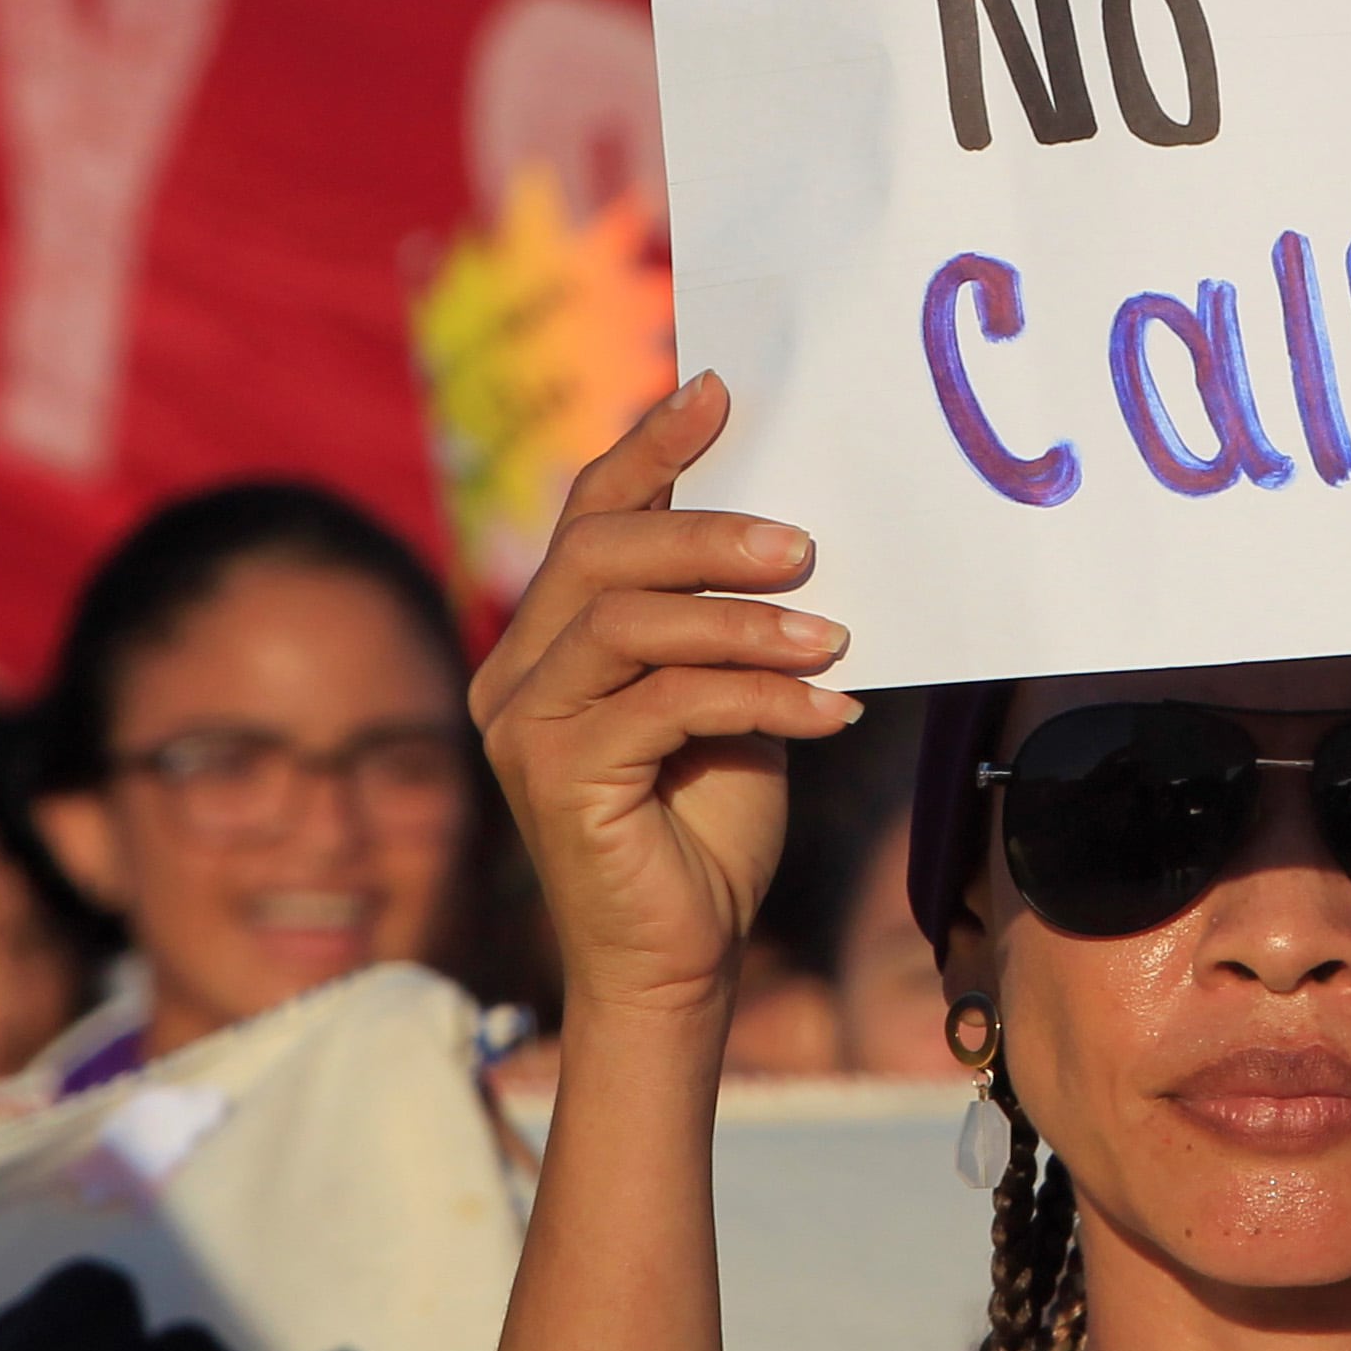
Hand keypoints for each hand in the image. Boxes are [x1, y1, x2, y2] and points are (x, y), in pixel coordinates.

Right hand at [473, 373, 856, 1019]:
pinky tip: (830, 711)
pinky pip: (661, 704)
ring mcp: (523, 724)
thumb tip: (793, 524)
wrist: (682, 960)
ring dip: (743, 621)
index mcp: (551, 637)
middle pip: (600, 551)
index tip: (721, 390)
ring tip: (833, 638)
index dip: (651, 444)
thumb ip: (727, 618)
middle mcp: (517, 671)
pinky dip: (756, 697)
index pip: (592, 512)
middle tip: (807, 545)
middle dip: (709, 532)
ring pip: (628, 621)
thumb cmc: (710, 822)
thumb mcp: (729, 695)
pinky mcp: (555, 778)